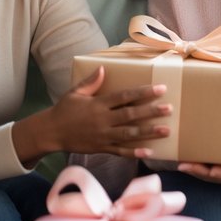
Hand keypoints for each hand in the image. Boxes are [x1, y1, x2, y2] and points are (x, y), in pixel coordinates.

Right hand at [17, 67, 172, 160]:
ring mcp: (103, 136)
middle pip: (131, 115)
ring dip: (149, 132)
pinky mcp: (101, 148)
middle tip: (169, 109)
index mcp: (98, 104)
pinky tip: (148, 152)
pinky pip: (120, 151)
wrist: (51, 133)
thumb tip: (104, 68)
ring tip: (166, 131)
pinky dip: (134, 152)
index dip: (143, 93)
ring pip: (129, 134)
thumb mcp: (75, 92)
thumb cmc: (64, 110)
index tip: (160, 89)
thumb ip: (90, 82)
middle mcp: (103, 120)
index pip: (125, 96)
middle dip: (151, 112)